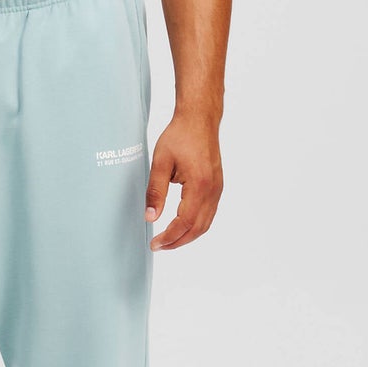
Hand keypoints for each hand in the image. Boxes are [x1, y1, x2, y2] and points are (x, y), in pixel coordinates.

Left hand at [144, 113, 222, 249]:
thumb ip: (155, 192)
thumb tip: (150, 217)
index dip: (169, 237)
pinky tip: (181, 226)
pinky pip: (209, 214)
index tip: (155, 243)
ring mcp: (217, 189)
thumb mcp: (160, 163)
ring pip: (205, 224)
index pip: (185, 222)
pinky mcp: (217, 187)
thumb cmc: (180, 136)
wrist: (200, 120)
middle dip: (178, 241)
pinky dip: (195, 226)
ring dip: (187, 236)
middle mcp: (212, 190)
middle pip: (198, 228)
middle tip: (159, 246)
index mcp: (199, 185)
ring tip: (168, 240)